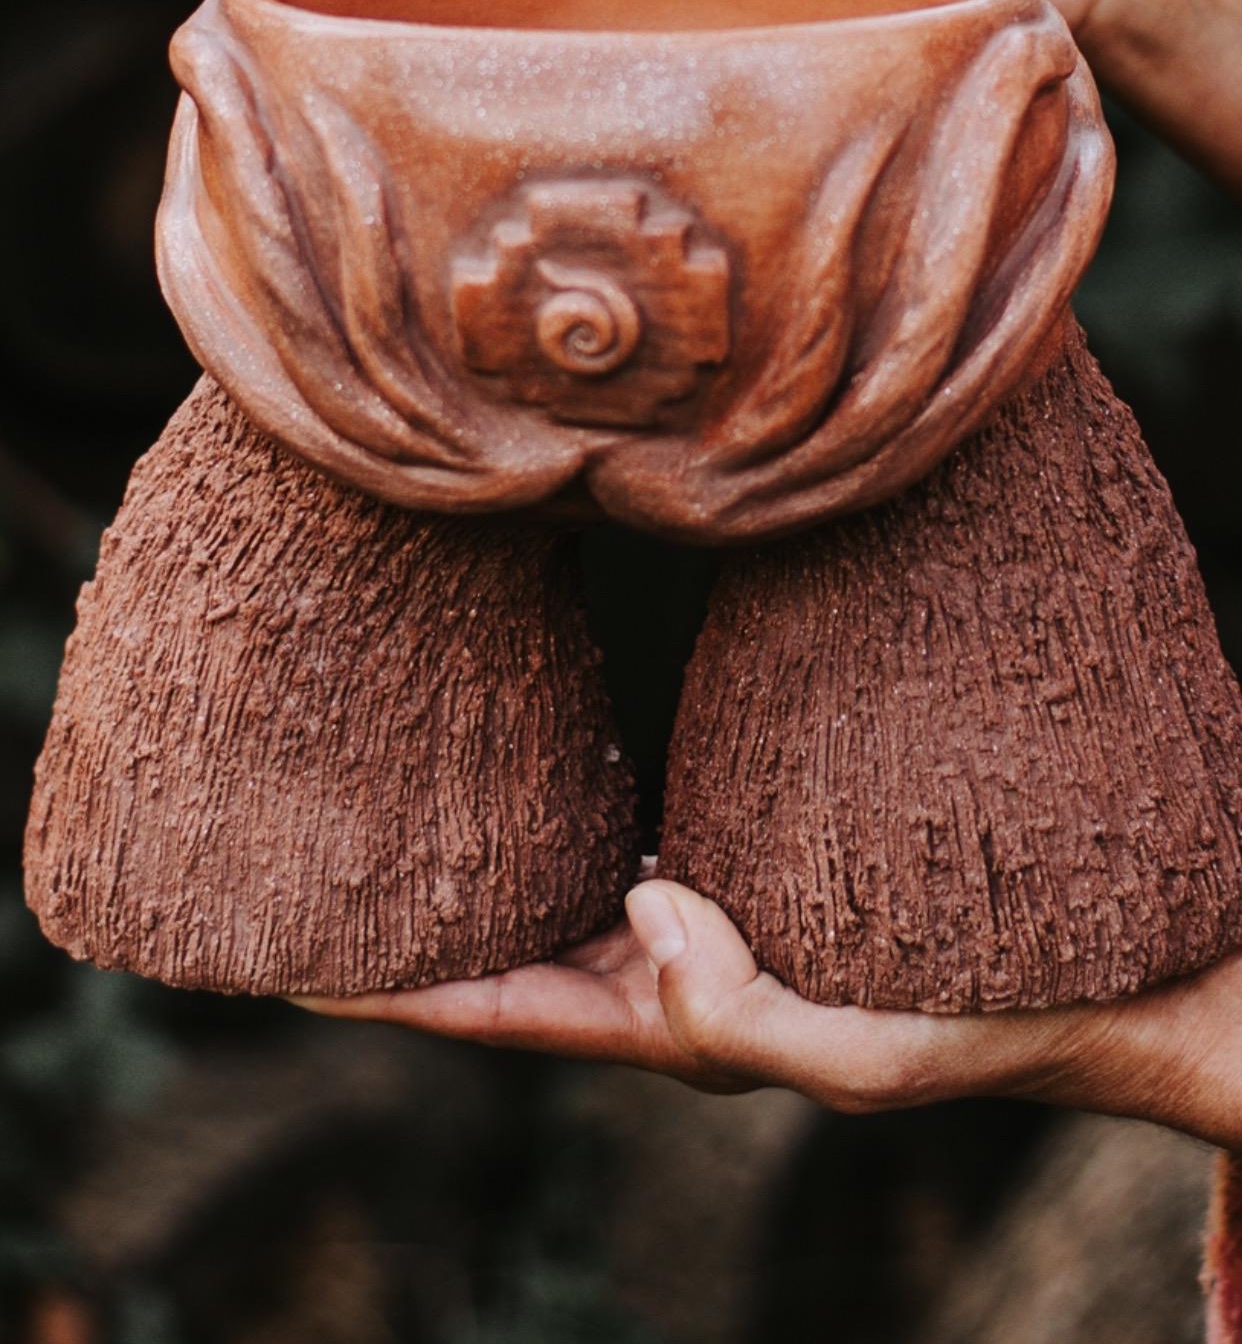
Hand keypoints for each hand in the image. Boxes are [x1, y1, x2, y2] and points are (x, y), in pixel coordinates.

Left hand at [295, 876, 1241, 1143]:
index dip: (394, 994)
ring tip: (386, 807)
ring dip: (478, 863)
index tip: (293, 969)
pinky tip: (535, 760)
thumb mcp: (860, 1054)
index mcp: (677, 1033)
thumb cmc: (975, 1032)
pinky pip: (632, 843)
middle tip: (308, 866)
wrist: (1082, 987)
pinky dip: (569, 815)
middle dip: (410, 921)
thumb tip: (642, 900)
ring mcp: (707, 921)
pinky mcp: (750, 864)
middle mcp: (672, 973)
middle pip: (507, 951)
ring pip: (560, 893)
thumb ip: (741, 1009)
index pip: (503, 1013)